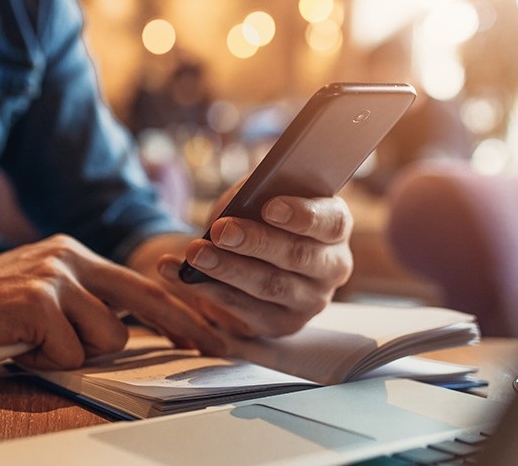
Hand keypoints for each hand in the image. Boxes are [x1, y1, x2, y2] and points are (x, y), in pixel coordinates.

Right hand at [0, 234, 224, 374]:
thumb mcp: (35, 298)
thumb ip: (78, 304)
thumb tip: (124, 331)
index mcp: (70, 254)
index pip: (140, 283)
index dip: (181, 308)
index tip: (213, 330)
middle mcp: (67, 257)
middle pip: (146, 298)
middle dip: (186, 326)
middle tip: (219, 348)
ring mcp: (53, 276)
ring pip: (107, 338)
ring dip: (75, 354)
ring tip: (33, 345)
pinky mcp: (36, 301)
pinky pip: (70, 353)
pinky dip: (45, 362)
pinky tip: (14, 347)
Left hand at [153, 190, 354, 337]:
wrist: (250, 253)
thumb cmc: (260, 214)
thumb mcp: (261, 195)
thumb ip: (258, 192)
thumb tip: (240, 200)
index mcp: (336, 226)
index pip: (330, 222)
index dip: (302, 215)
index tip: (269, 207)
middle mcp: (332, 267)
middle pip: (297, 256)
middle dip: (256, 242)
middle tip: (221, 230)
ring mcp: (310, 300)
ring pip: (270, 286)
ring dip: (228, 269)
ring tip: (195, 253)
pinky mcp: (282, 324)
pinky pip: (245, 310)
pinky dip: (209, 291)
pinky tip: (181, 274)